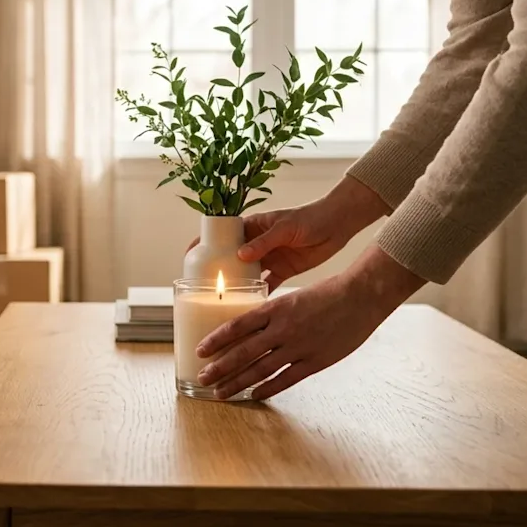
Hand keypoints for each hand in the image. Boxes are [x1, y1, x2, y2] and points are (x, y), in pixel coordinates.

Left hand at [195, 245, 425, 399]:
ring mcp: (299, 347)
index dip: (216, 340)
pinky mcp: (315, 362)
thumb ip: (272, 314)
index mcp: (276, 308)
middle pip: (243, 352)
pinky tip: (254, 396)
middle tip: (202, 378)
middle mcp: (283, 329)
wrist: (361, 297)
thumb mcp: (293, 298)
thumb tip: (249, 328)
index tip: (200, 350)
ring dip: (237, 383)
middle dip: (219, 367)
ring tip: (220, 393)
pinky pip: (286, 379)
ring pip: (260, 370)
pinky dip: (267, 389)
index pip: (237, 325)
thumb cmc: (328, 294)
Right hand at [200, 176, 389, 285]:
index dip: (204, 244)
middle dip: (216, 271)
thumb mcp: (285, 227)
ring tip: (221, 301)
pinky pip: (265, 286)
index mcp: (252, 226)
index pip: (221, 234)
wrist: (338, 225)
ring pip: (245, 275)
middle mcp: (256, 244)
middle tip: (201, 287)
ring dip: (236, 287)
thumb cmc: (311, 217)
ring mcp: (268, 258)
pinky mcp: (282, 271)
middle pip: (229, 258)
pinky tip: (248, 309)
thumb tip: (240, 255)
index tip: (188, 257)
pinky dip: (257, 296)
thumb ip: (264, 241)